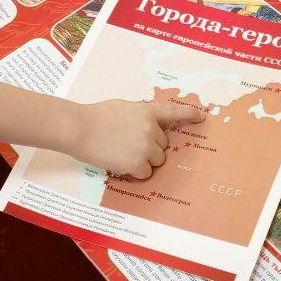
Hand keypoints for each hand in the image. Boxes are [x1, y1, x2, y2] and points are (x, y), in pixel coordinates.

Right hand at [69, 99, 203, 179]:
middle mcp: (150, 128)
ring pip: (157, 160)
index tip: (201, 116)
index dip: (190, 114)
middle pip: (163, 145)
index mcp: (147, 111)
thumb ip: (140, 116)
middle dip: (151, 147)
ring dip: (144, 160)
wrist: (79, 128)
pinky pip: (146, 173)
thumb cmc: (95, 117)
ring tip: (123, 152)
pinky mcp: (137, 163)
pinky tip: (121, 162)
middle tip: (128, 143)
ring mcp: (145, 146)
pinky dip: (136, 171)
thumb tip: (149, 126)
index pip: (174, 112)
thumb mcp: (123, 108)